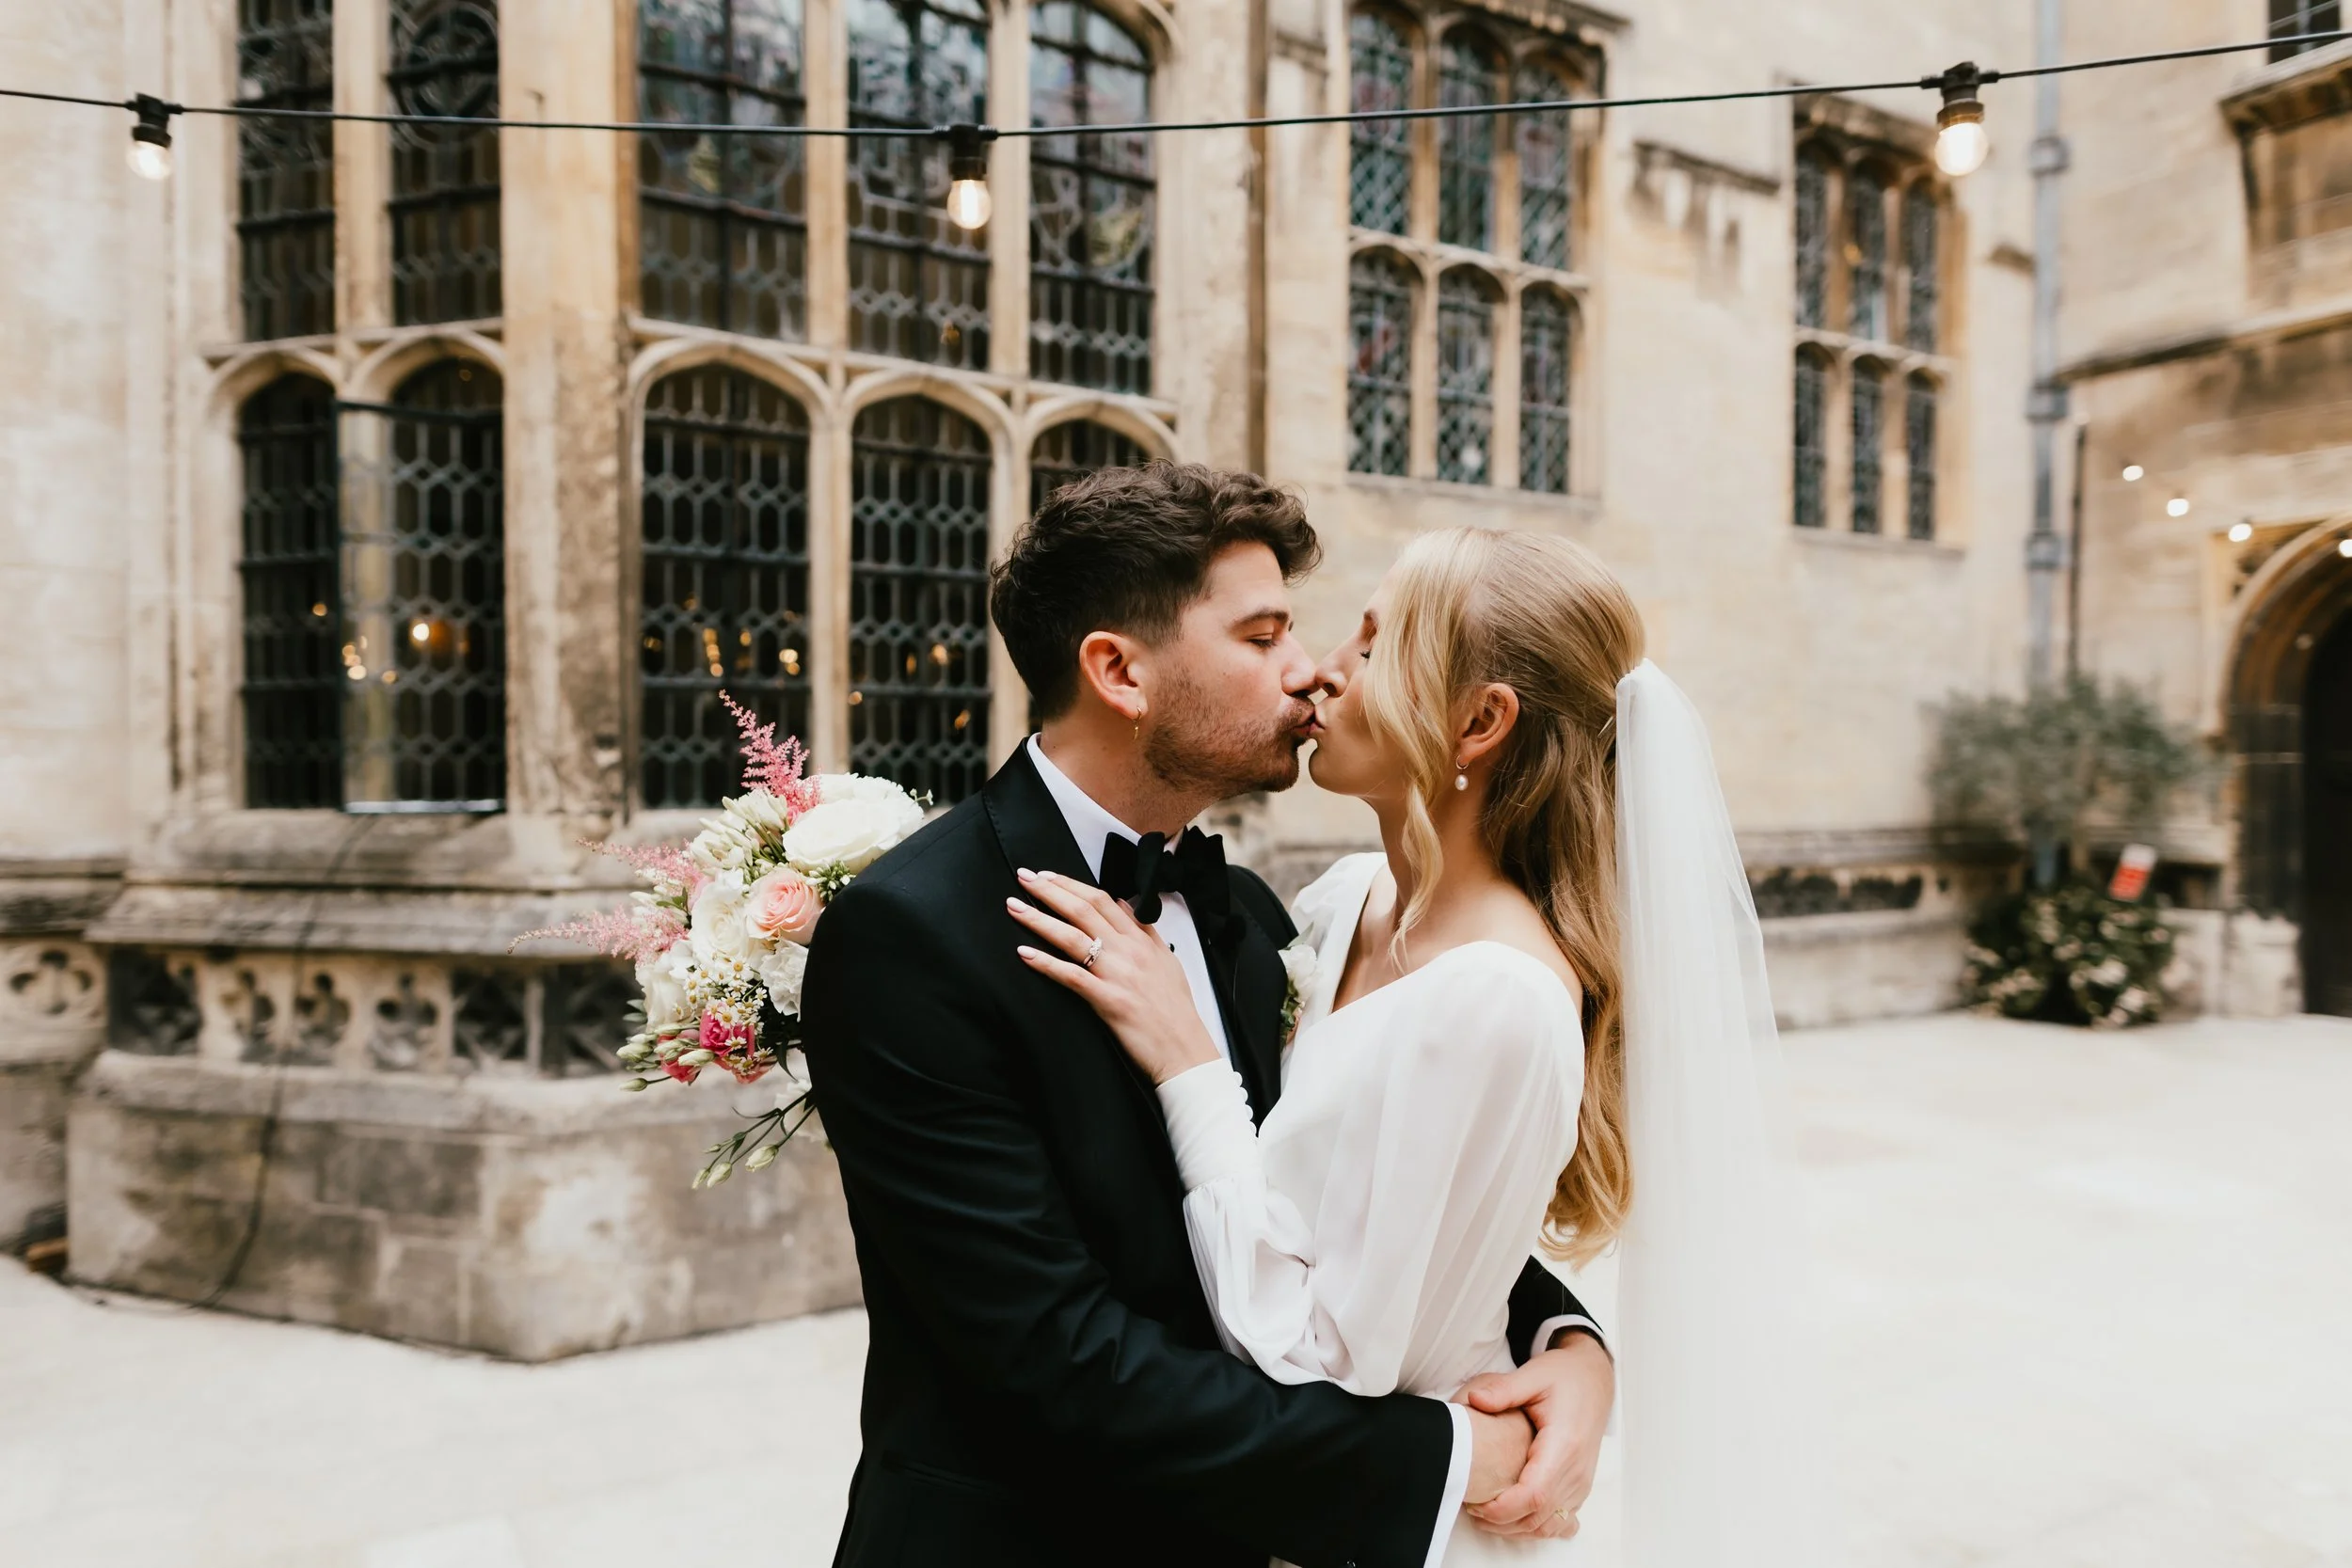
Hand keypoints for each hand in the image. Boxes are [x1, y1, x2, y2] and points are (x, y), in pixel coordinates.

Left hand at [1009, 868, 1220, 1084]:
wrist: (1184, 1049)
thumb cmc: (1176, 1010)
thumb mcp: (1167, 960)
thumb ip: (1146, 930)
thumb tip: (1127, 903)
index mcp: (1141, 940)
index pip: (1102, 900)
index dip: (1071, 884)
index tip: (1047, 876)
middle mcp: (1128, 951)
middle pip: (1082, 910)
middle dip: (1049, 891)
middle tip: (1023, 878)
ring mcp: (1117, 974)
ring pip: (1072, 937)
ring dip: (1039, 919)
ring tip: (1014, 908)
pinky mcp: (1108, 1000)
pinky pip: (1071, 976)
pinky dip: (1046, 963)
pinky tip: (1024, 954)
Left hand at [1460, 1335, 1613, 1538]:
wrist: (1593, 1379)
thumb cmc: (1563, 1377)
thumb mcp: (1532, 1374)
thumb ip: (1503, 1390)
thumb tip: (1474, 1399)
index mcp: (1564, 1445)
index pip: (1534, 1495)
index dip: (1503, 1508)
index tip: (1475, 1504)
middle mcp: (1576, 1470)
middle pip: (1539, 1517)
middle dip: (1502, 1522)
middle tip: (1470, 1508)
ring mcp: (1580, 1482)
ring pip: (1549, 1524)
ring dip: (1515, 1528)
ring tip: (1484, 1514)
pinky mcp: (1579, 1486)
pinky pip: (1560, 1520)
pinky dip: (1535, 1526)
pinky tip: (1512, 1518)